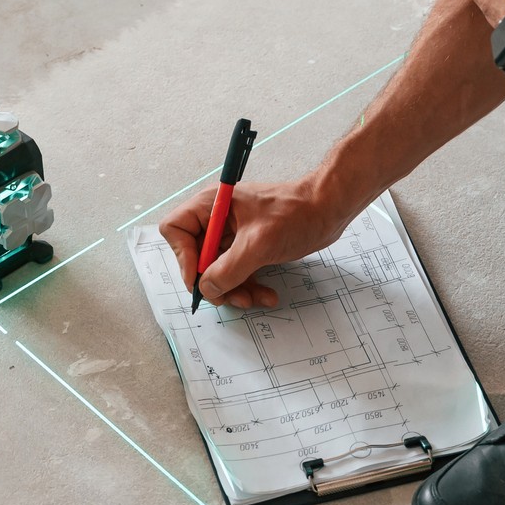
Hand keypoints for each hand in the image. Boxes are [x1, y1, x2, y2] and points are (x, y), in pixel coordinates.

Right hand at [158, 176, 356, 308]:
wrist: (329, 211)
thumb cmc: (296, 214)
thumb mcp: (258, 244)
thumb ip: (227, 270)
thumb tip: (206, 288)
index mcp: (212, 204)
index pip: (175, 229)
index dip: (182, 256)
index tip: (201, 277)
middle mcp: (217, 218)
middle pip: (195, 256)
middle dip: (212, 281)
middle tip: (229, 297)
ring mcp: (233, 234)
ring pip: (217, 270)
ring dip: (232, 289)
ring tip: (252, 299)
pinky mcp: (249, 247)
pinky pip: (237, 273)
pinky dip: (248, 287)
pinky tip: (267, 296)